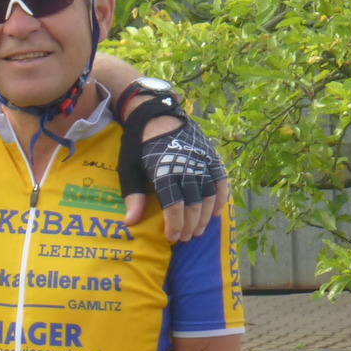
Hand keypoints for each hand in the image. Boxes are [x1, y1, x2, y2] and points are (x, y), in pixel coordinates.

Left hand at [121, 107, 228, 241]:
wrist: (155, 112)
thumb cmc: (138, 142)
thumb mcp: (129, 167)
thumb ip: (133, 194)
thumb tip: (130, 222)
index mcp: (165, 171)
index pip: (174, 206)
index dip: (175, 225)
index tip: (172, 237)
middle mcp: (187, 167)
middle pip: (194, 204)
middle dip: (190, 224)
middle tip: (186, 238)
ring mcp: (201, 161)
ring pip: (209, 195)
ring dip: (205, 216)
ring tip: (199, 230)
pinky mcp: (210, 155)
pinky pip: (220, 180)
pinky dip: (220, 197)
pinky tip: (216, 211)